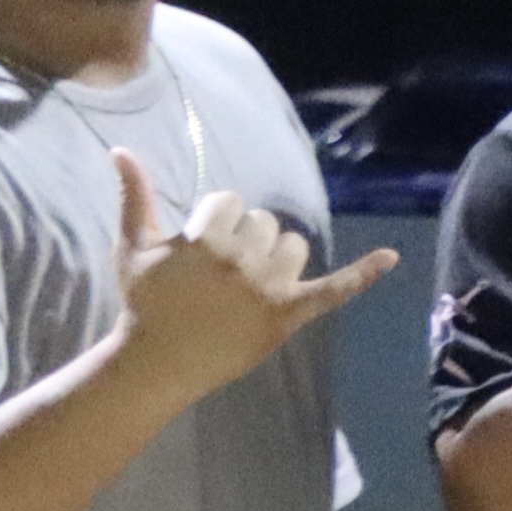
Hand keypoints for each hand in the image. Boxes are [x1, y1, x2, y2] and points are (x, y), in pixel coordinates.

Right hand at [100, 147, 394, 409]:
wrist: (158, 361)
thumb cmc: (144, 302)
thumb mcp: (132, 246)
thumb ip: (133, 196)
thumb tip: (120, 149)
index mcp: (206, 240)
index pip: (229, 203)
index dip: (213, 219)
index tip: (197, 244)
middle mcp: (243, 260)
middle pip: (264, 223)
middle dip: (244, 237)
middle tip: (220, 271)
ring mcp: (269, 288)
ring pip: (294, 246)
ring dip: (277, 255)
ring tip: (250, 279)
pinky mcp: (289, 315)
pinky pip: (334, 289)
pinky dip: (363, 274)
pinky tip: (391, 257)